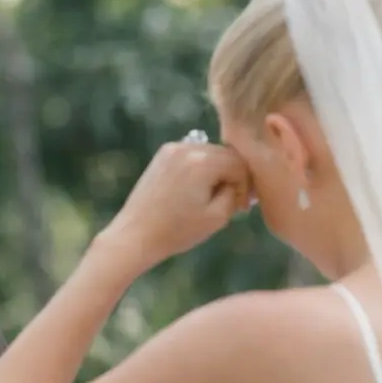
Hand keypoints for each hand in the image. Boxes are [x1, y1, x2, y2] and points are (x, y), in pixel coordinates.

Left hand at [102, 140, 249, 271]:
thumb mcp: (217, 217)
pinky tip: (196, 190)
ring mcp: (172, 148)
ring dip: (217, 172)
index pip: (240, 164)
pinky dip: (200, 169)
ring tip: (213, 197)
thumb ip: (235, 194)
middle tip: (232, 202)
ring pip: (210, 153)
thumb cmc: (177, 231)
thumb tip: (239, 183)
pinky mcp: (162, 155)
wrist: (136, 235)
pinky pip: (192, 155)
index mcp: (203, 162)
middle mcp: (188, 147)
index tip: (241, 207)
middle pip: (226, 155)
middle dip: (233, 177)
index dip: (246, 186)